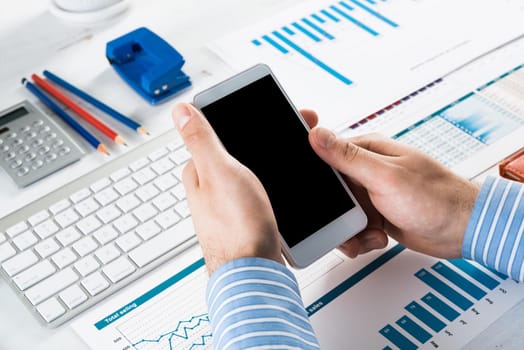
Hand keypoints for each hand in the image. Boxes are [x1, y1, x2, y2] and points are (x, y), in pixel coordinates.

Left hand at [172, 103, 282, 274]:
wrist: (256, 273)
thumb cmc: (237, 227)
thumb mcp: (220, 171)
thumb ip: (200, 139)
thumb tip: (179, 110)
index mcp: (197, 174)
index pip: (210, 136)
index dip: (231, 122)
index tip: (251, 115)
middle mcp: (207, 191)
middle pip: (231, 155)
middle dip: (254, 145)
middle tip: (278, 141)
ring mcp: (225, 206)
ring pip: (246, 175)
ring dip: (264, 167)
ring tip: (286, 163)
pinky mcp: (243, 220)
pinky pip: (256, 194)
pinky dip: (268, 188)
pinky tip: (281, 190)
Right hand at [304, 111, 479, 258]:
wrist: (462, 230)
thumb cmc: (435, 198)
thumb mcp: (385, 175)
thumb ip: (347, 157)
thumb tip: (317, 134)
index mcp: (367, 151)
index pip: (325, 156)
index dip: (316, 176)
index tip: (315, 193)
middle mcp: (367, 171)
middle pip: (330, 192)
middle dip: (335, 212)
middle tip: (349, 220)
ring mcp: (371, 194)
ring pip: (340, 214)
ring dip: (349, 230)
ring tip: (369, 232)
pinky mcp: (375, 214)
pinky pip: (353, 228)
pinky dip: (361, 238)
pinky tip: (377, 237)